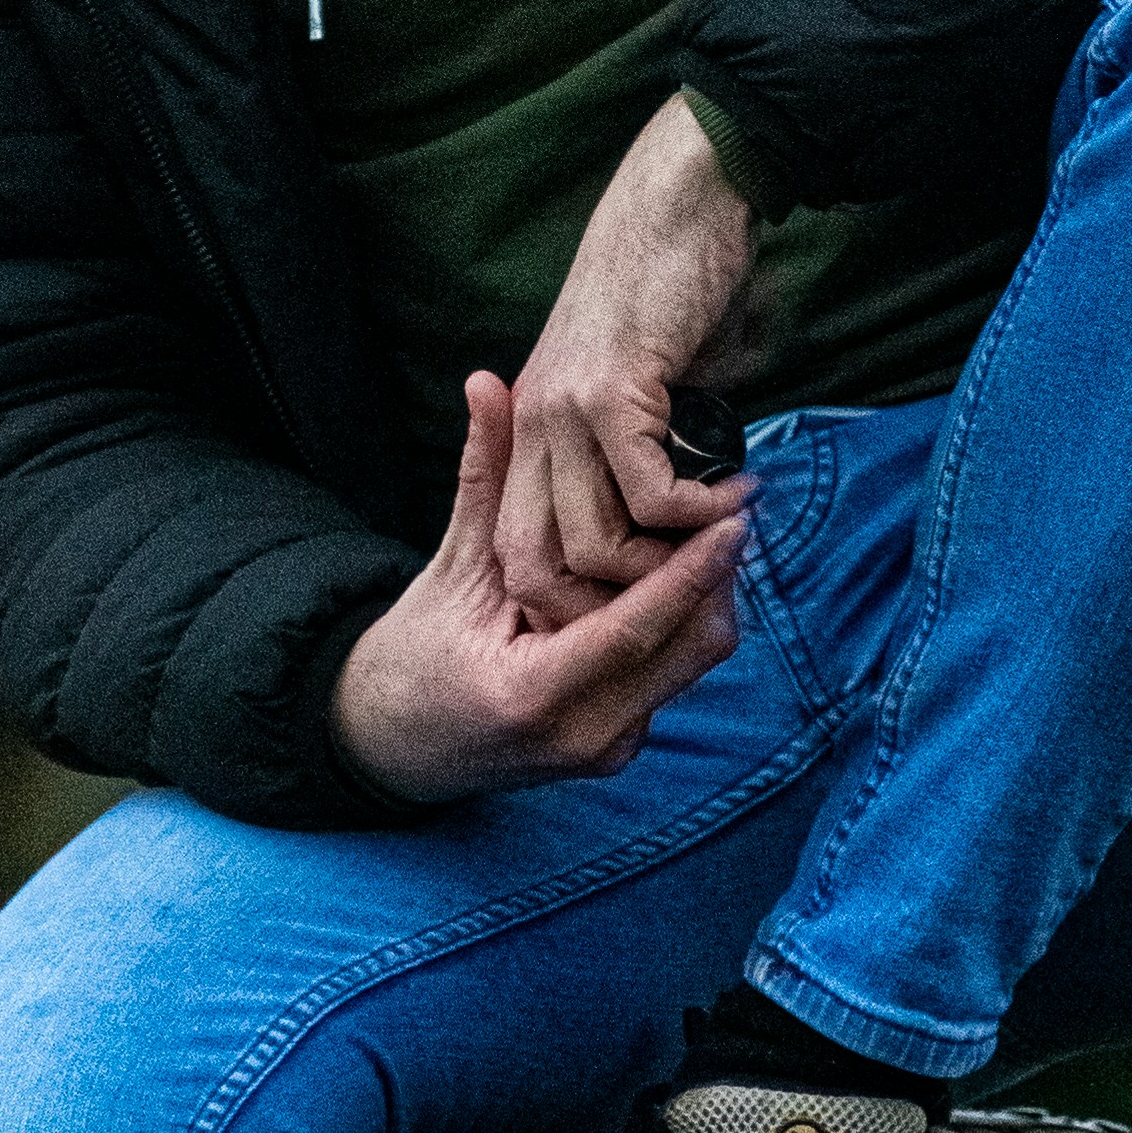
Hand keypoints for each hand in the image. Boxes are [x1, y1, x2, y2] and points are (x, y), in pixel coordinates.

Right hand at [333, 378, 747, 802]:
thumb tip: (486, 382)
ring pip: (692, 662)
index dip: (693, 569)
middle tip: (730, 507)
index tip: (736, 516)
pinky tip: (675, 573)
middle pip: (689, 648)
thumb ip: (482, 479)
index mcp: (531, 693)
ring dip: (706, 597)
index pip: (635, 627)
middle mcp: (582, 734)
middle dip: (717, 576)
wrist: (395, 746)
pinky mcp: (617, 748)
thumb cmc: (411, 658)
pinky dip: (680, 622)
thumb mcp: (449, 570)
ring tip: (708, 529)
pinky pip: (671, 675)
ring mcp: (605, 750)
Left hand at [494, 94, 759, 629]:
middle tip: (685, 596)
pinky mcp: (611, 391)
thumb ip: (638, 454)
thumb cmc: (670, 290)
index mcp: (527, 429)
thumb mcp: (636, 384)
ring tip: (720, 546)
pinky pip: (652, 497)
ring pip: (596, 548)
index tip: (643, 605)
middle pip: (537, 570)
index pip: (517, 556)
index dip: (574, 601)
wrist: (678, 202)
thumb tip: (676, 532)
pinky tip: (738, 497)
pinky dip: (701, 515)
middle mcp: (529, 426)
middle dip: (612, 609)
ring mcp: (563, 410)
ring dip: (667, 566)